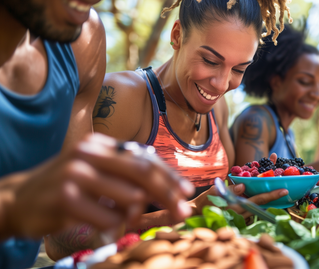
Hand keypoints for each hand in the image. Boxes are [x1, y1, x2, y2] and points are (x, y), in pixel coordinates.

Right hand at [0, 133, 193, 239]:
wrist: (20, 199)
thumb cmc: (68, 187)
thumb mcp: (98, 173)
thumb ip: (129, 178)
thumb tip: (171, 190)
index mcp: (101, 144)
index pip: (145, 158)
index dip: (169, 176)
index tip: (187, 192)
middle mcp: (90, 153)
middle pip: (143, 172)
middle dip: (168, 193)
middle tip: (183, 210)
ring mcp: (76, 174)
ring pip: (129, 198)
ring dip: (137, 214)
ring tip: (128, 218)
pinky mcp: (65, 198)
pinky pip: (107, 218)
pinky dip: (115, 226)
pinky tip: (105, 226)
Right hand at [189, 183, 287, 218]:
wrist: (199, 213)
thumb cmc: (205, 201)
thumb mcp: (214, 192)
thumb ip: (228, 189)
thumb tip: (242, 186)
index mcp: (236, 206)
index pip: (257, 200)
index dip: (271, 195)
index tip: (284, 190)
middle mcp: (242, 212)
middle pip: (262, 204)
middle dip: (274, 196)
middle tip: (286, 188)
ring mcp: (242, 215)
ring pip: (259, 206)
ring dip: (269, 198)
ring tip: (279, 189)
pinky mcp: (241, 214)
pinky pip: (254, 207)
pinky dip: (261, 200)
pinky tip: (266, 192)